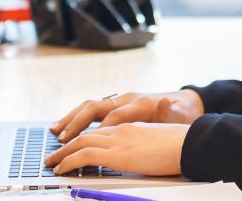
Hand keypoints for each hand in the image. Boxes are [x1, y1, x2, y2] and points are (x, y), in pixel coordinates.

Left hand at [44, 122, 188, 175]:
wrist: (190, 143)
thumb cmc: (180, 145)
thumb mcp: (157, 141)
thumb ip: (143, 144)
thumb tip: (137, 154)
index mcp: (130, 126)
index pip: (99, 131)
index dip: (83, 139)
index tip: (73, 146)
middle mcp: (120, 129)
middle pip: (85, 134)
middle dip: (66, 145)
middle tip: (54, 154)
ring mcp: (117, 140)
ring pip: (80, 143)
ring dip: (62, 153)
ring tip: (51, 163)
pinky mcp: (117, 153)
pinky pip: (84, 155)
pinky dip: (69, 161)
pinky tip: (61, 169)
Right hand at [50, 90, 203, 141]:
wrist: (185, 103)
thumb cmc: (181, 113)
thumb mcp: (179, 115)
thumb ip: (169, 112)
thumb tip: (165, 102)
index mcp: (140, 103)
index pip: (115, 115)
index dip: (102, 129)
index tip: (88, 143)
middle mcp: (126, 99)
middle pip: (95, 107)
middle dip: (77, 123)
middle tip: (63, 138)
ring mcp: (120, 101)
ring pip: (89, 107)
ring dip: (71, 119)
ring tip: (56, 132)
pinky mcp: (116, 106)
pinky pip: (91, 111)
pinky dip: (77, 119)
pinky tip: (66, 129)